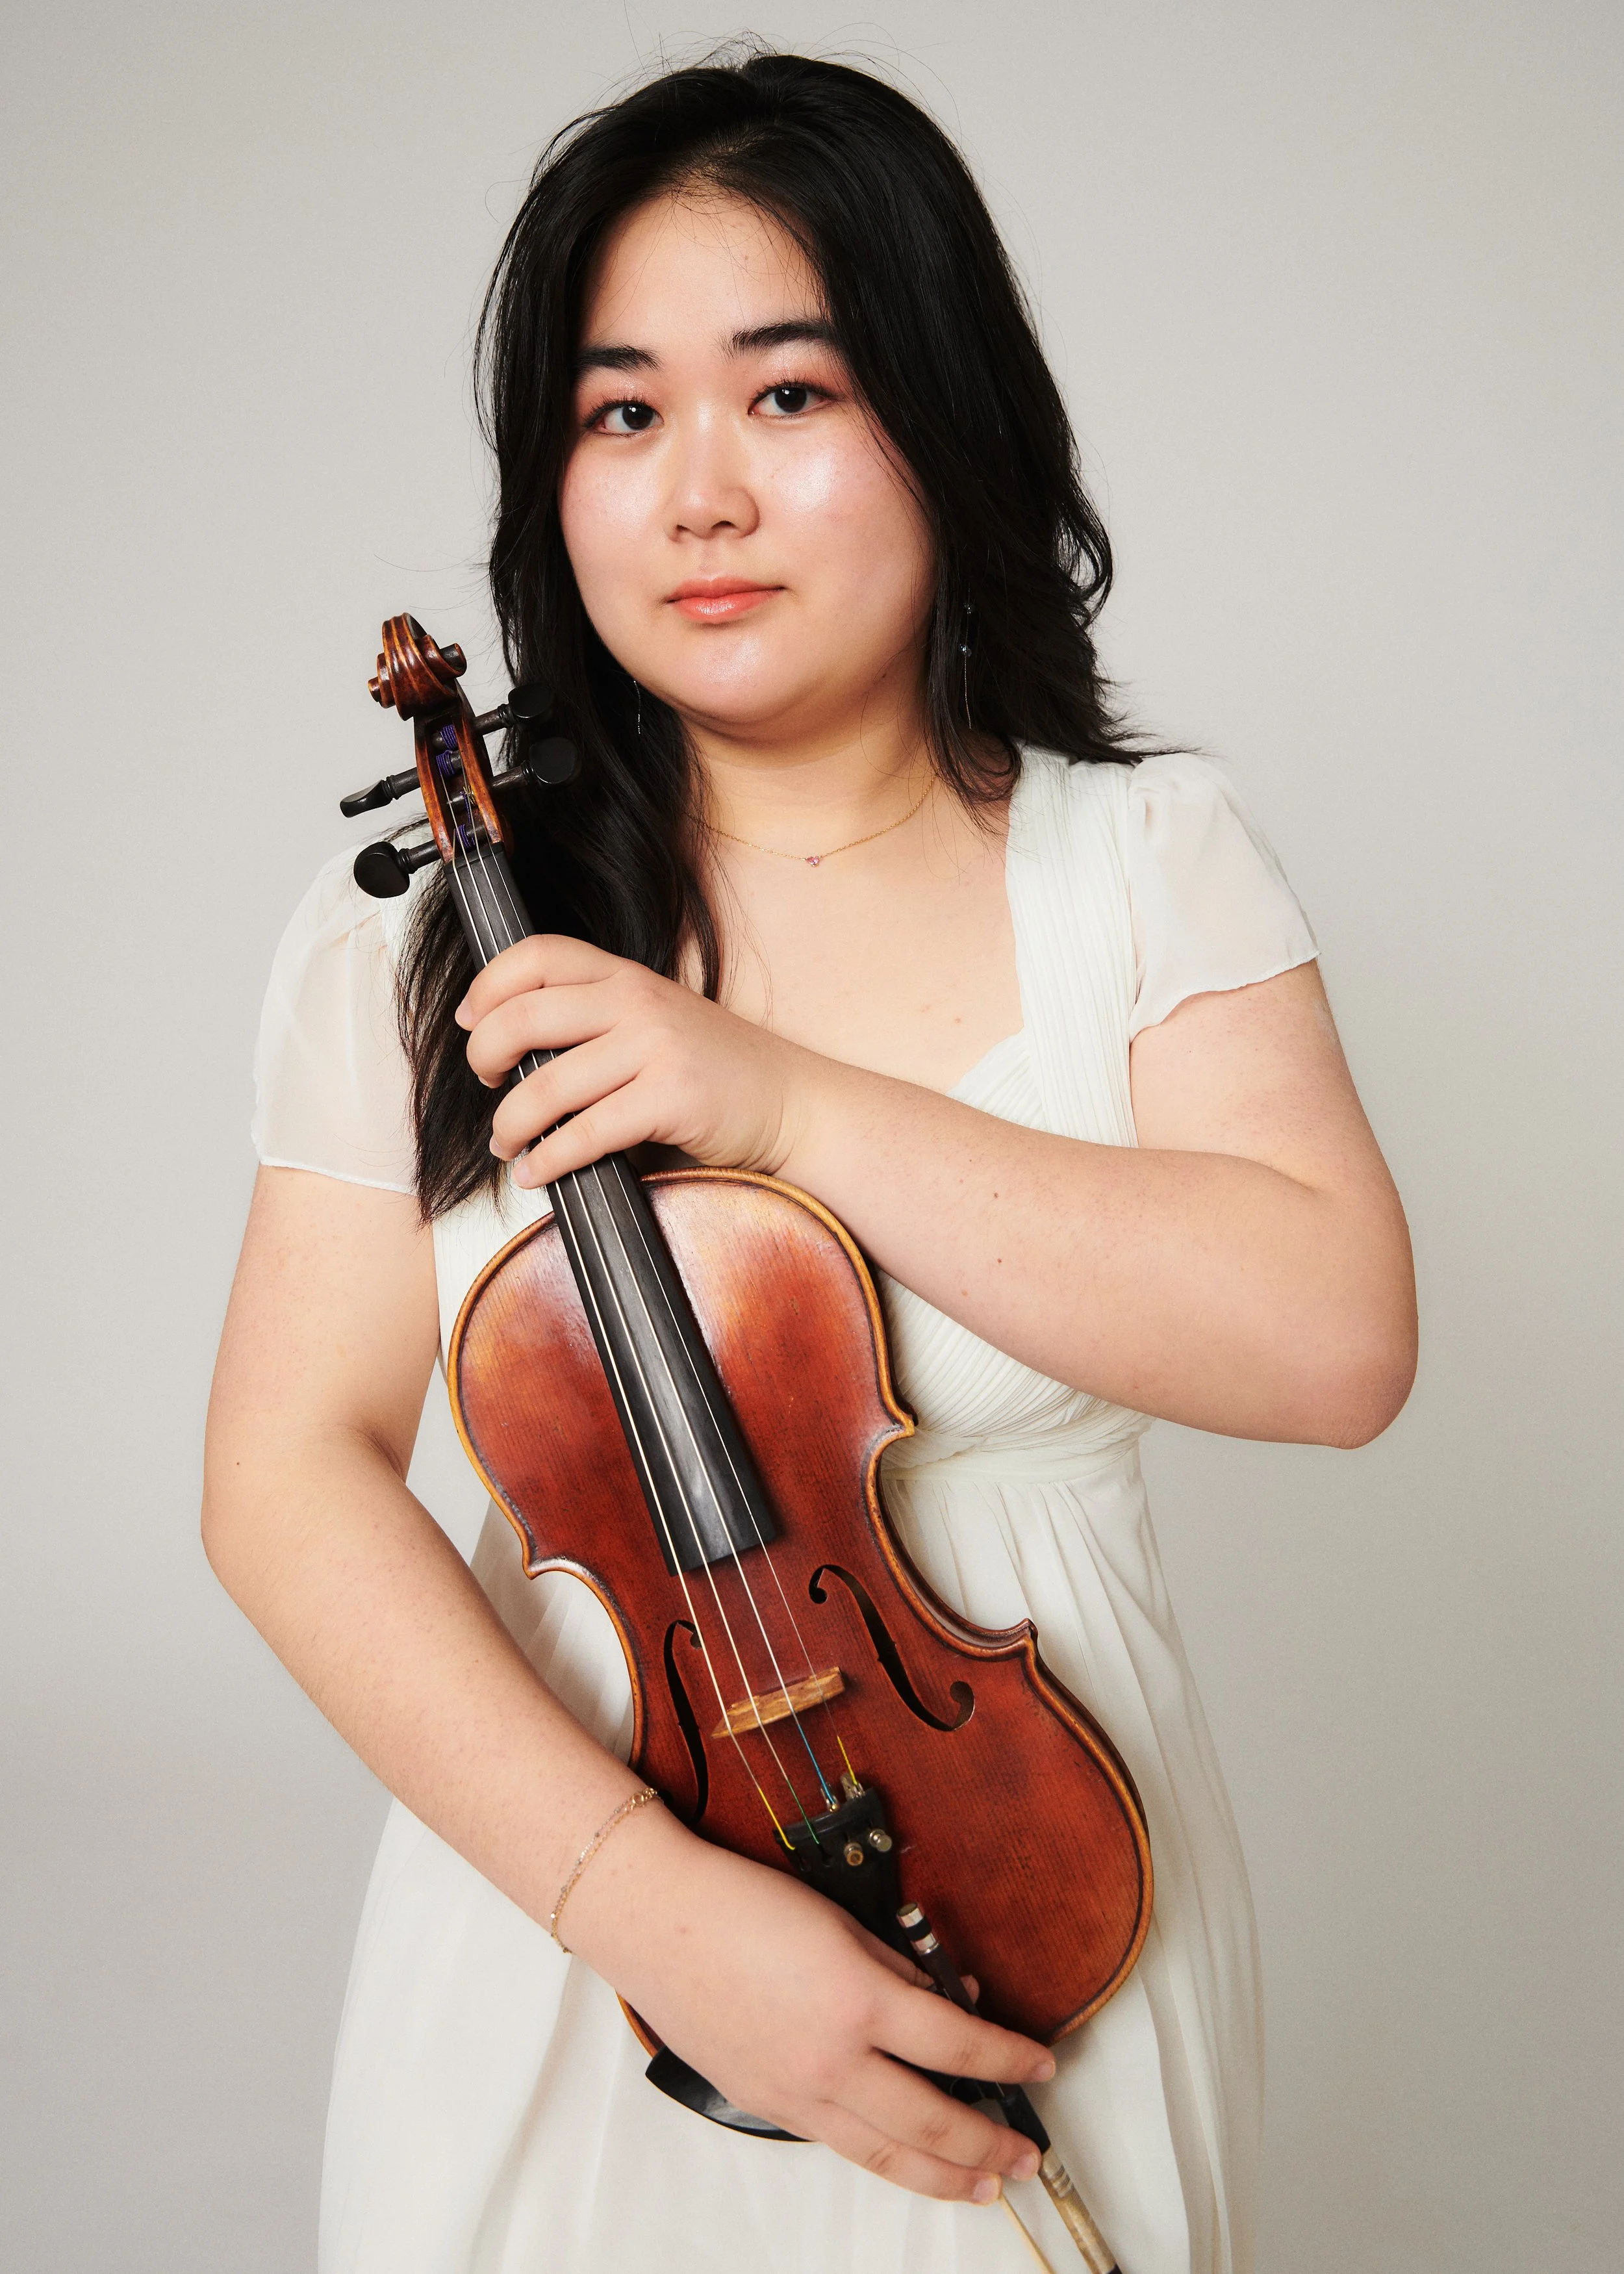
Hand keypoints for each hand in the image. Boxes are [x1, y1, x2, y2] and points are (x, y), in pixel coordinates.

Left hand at [456, 938, 831, 1186]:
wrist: (792, 1102)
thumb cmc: (720, 1070)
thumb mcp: (659, 1020)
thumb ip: (600, 1019)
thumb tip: (517, 1050)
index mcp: (628, 977)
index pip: (538, 955)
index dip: (489, 986)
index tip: (471, 1022)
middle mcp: (638, 1003)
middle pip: (524, 1016)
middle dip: (485, 1056)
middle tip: (487, 1083)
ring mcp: (655, 1049)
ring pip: (546, 1084)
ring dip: (510, 1123)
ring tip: (507, 1143)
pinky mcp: (670, 1099)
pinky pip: (584, 1133)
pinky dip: (548, 1160)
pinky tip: (538, 1172)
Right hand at [562, 1804, 1054, 2204]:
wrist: (657, 1920)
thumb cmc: (741, 1904)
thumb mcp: (841, 1921)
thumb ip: (900, 1969)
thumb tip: (952, 2001)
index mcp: (858, 2001)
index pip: (958, 2045)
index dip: (1009, 2058)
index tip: (1041, 2064)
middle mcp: (831, 2060)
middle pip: (931, 2120)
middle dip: (989, 2142)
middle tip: (1027, 2155)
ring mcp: (795, 2092)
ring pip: (886, 2153)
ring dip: (944, 2175)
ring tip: (983, 2186)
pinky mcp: (766, 2104)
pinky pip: (839, 2141)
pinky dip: (883, 2156)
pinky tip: (906, 2158)